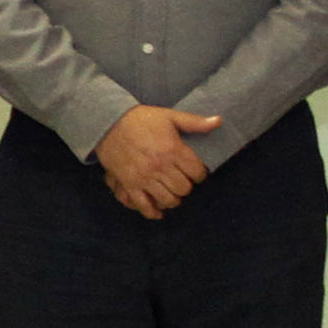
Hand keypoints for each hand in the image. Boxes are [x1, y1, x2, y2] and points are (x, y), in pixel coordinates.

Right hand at [94, 104, 223, 218]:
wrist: (110, 123)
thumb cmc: (141, 119)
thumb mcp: (170, 116)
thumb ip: (195, 122)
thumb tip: (218, 121)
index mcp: (173, 150)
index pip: (197, 172)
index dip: (200, 173)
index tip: (195, 171)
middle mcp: (160, 166)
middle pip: (184, 188)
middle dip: (187, 186)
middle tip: (182, 180)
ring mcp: (145, 178)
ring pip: (169, 200)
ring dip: (174, 198)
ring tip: (172, 192)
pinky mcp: (130, 185)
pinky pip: (144, 206)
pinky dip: (153, 212)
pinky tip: (159, 210)